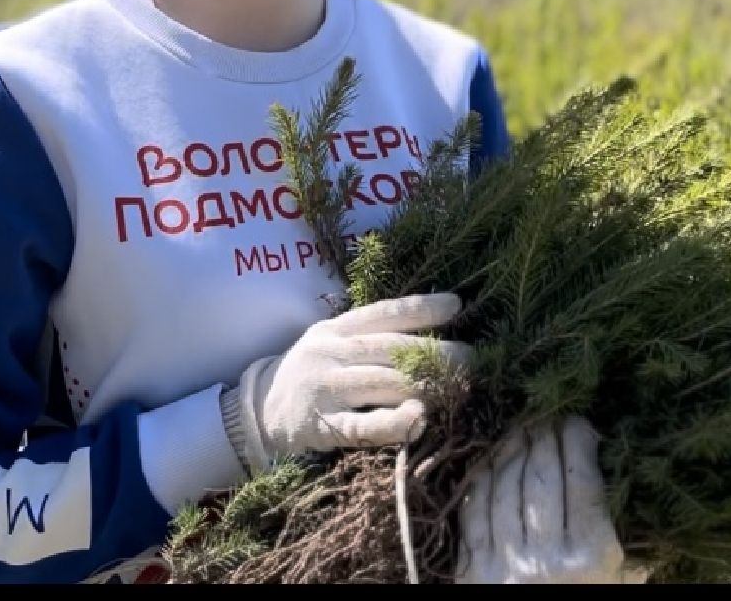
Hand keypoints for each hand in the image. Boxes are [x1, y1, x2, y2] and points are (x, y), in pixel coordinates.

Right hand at [223, 293, 470, 472]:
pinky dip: (394, 422)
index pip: (383, 313)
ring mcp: (325, 389)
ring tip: (458, 387)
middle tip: (473, 358)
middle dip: (436, 353)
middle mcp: (330, 353)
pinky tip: (419, 419)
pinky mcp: (322, 425)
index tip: (457, 305)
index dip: (420, 308)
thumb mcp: (330, 344)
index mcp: (335, 329)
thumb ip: (368, 338)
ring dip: (424, 384)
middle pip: (391, 349)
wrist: (257, 413)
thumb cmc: (310, 375)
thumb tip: (428, 332)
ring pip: (382, 383)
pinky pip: (363, 425)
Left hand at [456, 416, 644, 583]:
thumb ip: (622, 536)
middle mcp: (547, 558)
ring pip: (504, 488)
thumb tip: (629, 475)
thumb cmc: (588, 598)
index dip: (578, 441)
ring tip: (521, 431)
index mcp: (592, 556)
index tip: (579, 421)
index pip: (582, 480)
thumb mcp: (620, 579)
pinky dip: (481, 483)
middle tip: (548, 416)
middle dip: (544, 438)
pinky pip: (474, 513)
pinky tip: (490, 463)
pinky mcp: (474, 570)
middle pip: (541, 477)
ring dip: (511, 451)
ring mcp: (506, 563)